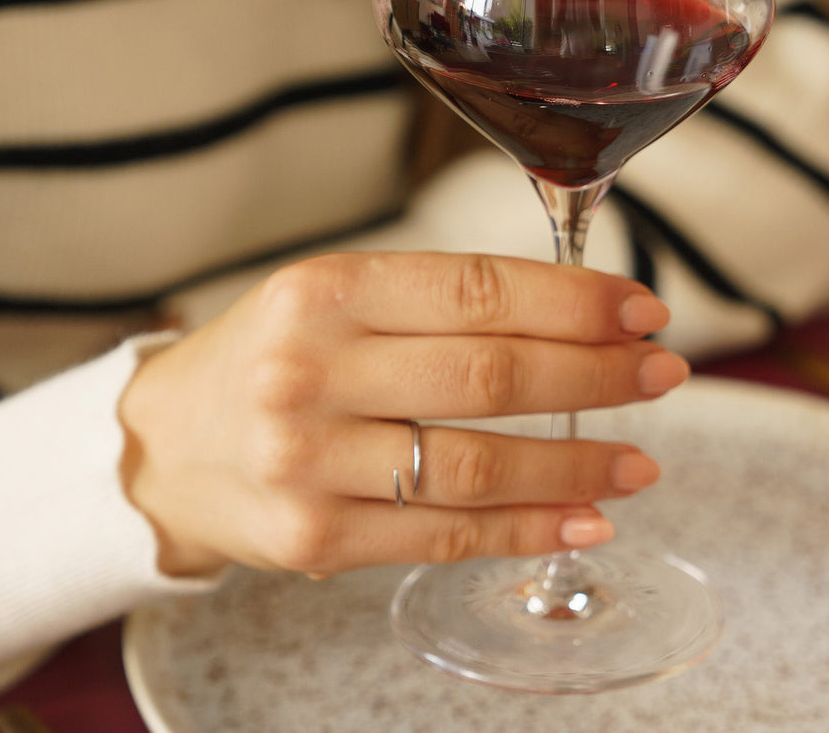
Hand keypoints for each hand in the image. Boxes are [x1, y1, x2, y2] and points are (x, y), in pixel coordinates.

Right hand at [118, 252, 683, 577]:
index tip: (640, 310)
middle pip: (491, 375)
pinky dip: (529, 531)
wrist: (166, 445)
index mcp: (326, 290)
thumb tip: (578, 315)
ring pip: (479, 465)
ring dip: (578, 464)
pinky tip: (587, 520)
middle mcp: (312, 371)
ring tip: (641, 460)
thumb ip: (440, 302)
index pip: (477, 290)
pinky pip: (447, 535)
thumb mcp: (336, 296)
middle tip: (662, 373)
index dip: (574, 301)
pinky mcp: (315, 538)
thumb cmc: (275, 354)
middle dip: (596, 374)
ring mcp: (310, 461)